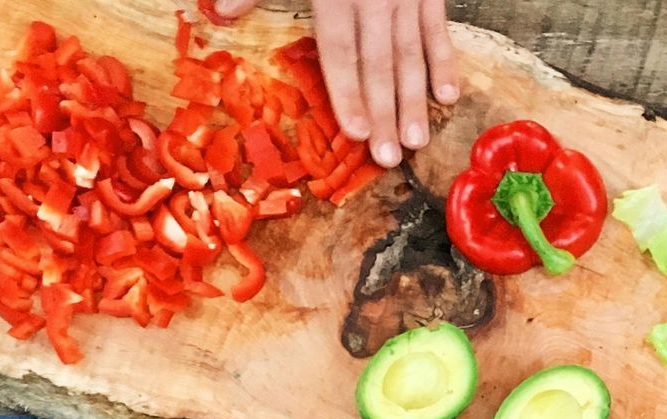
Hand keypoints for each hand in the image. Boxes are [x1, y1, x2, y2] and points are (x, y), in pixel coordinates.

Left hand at [216, 0, 459, 167]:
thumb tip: (219, 12)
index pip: (341, 50)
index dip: (346, 92)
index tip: (354, 131)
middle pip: (379, 63)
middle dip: (384, 112)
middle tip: (390, 156)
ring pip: (411, 54)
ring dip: (415, 100)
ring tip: (416, 139)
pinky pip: (438, 30)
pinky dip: (445, 62)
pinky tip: (447, 96)